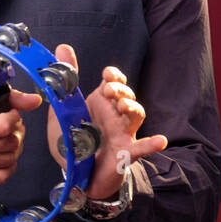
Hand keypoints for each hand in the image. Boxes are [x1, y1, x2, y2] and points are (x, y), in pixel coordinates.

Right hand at [0, 84, 43, 185]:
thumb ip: (4, 97)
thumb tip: (34, 100)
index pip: (5, 125)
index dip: (15, 120)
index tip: (11, 118)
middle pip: (10, 143)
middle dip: (16, 135)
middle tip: (10, 131)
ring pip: (9, 159)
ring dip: (13, 150)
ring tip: (5, 143)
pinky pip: (3, 175)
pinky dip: (8, 166)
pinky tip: (1, 159)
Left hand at [43, 44, 168, 198]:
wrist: (75, 174)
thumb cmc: (71, 141)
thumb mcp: (60, 111)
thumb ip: (63, 82)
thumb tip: (62, 47)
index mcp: (98, 103)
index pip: (113, 81)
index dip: (114, 75)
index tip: (108, 75)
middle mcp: (113, 115)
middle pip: (126, 94)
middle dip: (120, 89)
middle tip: (108, 92)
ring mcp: (122, 132)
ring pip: (137, 114)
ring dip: (132, 107)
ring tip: (122, 107)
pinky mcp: (125, 153)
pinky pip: (142, 148)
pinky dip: (151, 144)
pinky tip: (160, 141)